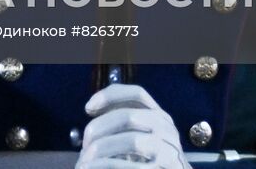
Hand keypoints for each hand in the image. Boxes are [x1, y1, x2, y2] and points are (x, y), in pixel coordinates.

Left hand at [73, 83, 191, 168]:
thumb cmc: (149, 162)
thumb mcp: (139, 138)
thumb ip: (122, 123)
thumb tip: (91, 107)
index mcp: (160, 117)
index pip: (137, 94)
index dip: (110, 96)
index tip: (88, 108)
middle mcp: (167, 130)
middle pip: (129, 116)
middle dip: (100, 128)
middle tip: (85, 145)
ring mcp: (170, 151)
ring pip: (132, 140)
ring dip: (103, 149)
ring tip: (85, 162)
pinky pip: (133, 166)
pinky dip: (108, 166)